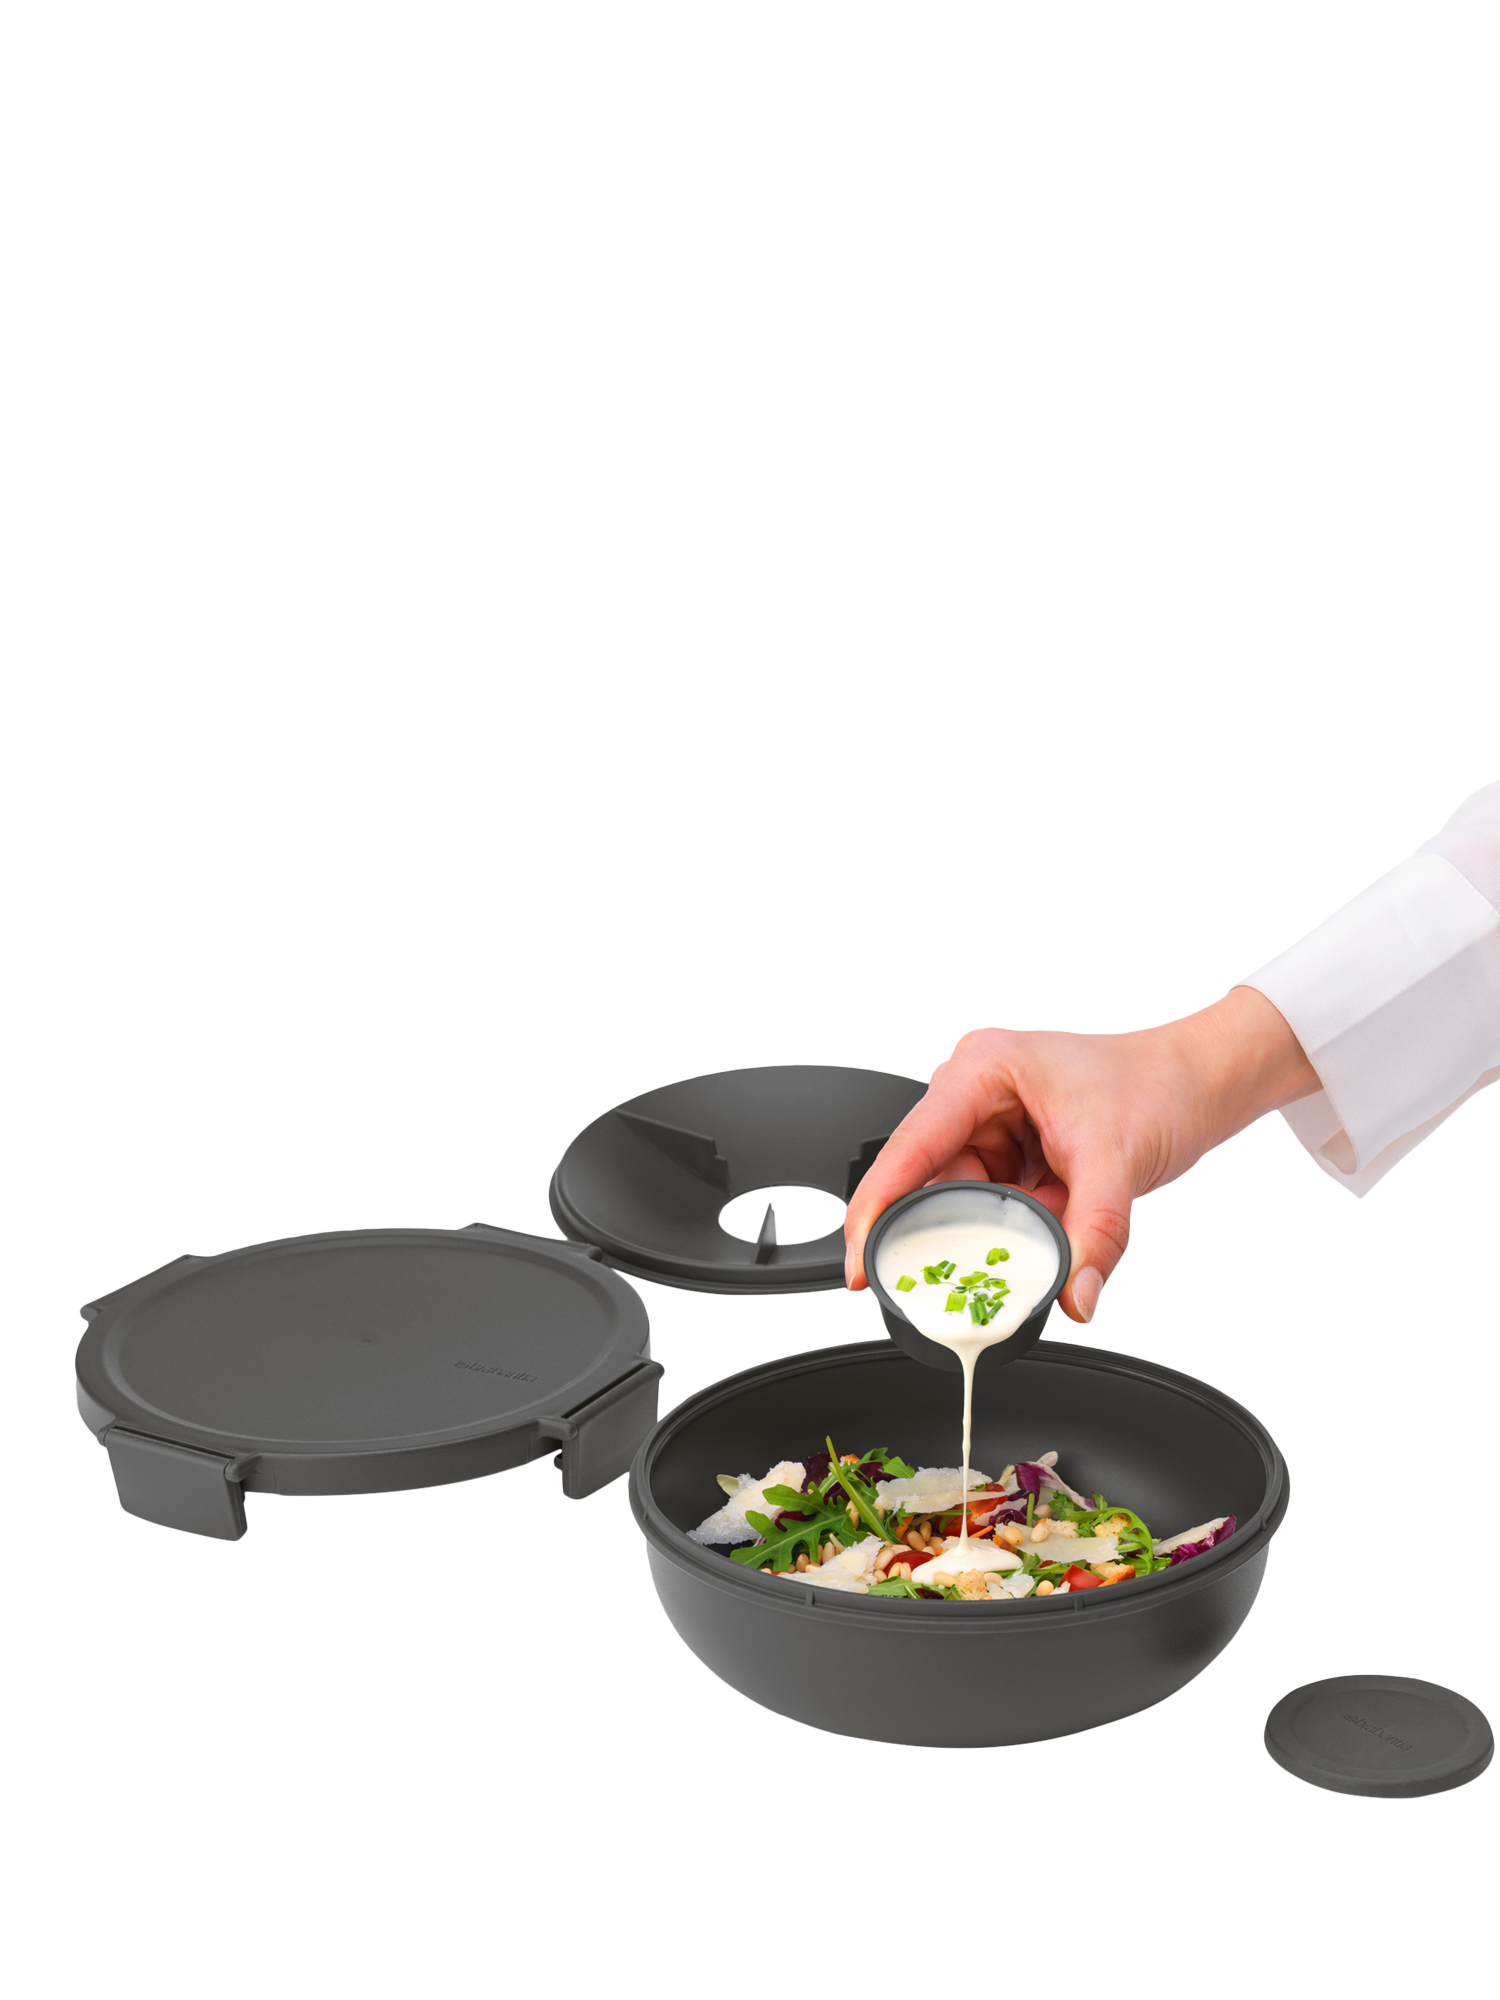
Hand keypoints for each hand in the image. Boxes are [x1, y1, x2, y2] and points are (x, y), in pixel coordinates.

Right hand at [845, 987, 1317, 1321]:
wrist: (1200, 1082)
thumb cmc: (1157, 1084)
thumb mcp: (1118, 1163)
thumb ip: (1094, 1237)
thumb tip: (1073, 1295)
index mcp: (983, 1070)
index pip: (911, 1146)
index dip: (877, 1206)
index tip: (860, 1260)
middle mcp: (978, 1092)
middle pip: (932, 1179)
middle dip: (952, 1230)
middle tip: (959, 1277)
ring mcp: (994, 1122)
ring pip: (966, 1199)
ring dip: (995, 1230)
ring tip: (1036, 1233)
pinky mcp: (1014, 1151)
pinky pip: (996, 1204)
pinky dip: (1018, 1229)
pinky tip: (1046, 1230)